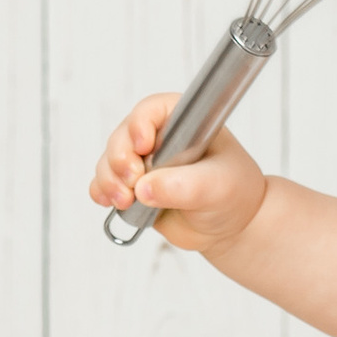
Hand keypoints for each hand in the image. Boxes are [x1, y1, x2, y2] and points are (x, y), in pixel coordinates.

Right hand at [89, 95, 267, 253]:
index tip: (143, 147)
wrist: (232, 225)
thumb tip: (144, 188)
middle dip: (119, 159)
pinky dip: (102, 192)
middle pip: (122, 136)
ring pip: (109, 161)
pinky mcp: (134, 188)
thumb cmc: (234, 193)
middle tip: (133, 180)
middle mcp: (159, 138)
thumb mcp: (218, 186)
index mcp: (183, 122)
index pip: (151, 110)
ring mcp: (144, 163)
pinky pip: (105, 185)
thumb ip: (185, 185)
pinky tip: (111, 203)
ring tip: (125, 200)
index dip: (139, 125)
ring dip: (109, 179)